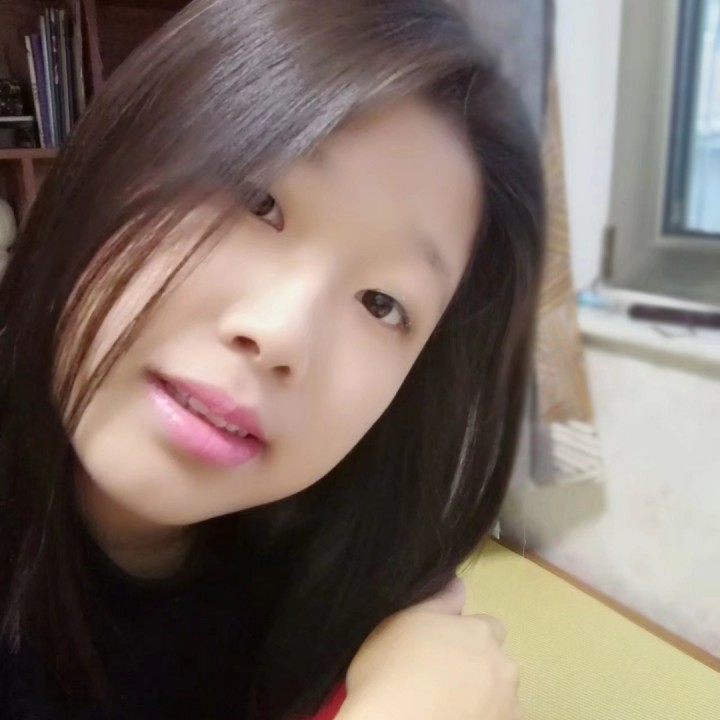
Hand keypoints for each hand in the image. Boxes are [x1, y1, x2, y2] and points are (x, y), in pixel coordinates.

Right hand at [338, 579, 520, 719]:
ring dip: (483, 697)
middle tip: (440, 680)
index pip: (488, 627)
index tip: (442, 651)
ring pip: (500, 695)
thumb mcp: (402, 621)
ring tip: (445, 706)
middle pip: (495, 662)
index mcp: (479, 632)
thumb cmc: (388, 671)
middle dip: (477, 667)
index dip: (466, 637)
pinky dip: (483, 719)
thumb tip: (459, 583)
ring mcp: (507, 705)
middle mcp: (502, 666)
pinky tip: (452, 719)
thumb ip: (439, 601)